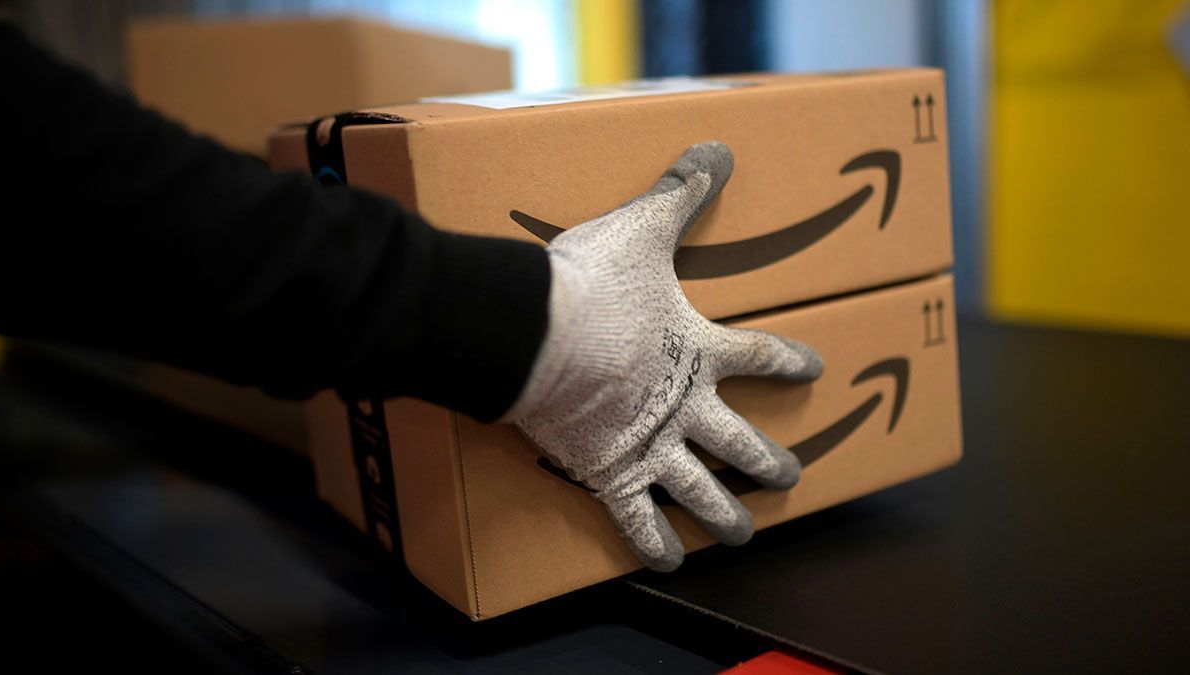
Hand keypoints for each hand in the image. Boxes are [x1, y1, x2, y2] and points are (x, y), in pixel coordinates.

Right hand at [504, 142, 822, 570]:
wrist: (534, 331)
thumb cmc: (591, 281)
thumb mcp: (643, 228)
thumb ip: (683, 191)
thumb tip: (721, 143)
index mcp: (701, 349)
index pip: (762, 354)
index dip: (791, 360)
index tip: (816, 368)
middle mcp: (688, 408)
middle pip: (742, 443)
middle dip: (770, 464)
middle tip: (791, 478)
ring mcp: (653, 446)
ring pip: (702, 493)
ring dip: (725, 517)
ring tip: (743, 535)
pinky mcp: (611, 472)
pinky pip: (637, 521)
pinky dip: (652, 546)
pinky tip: (669, 567)